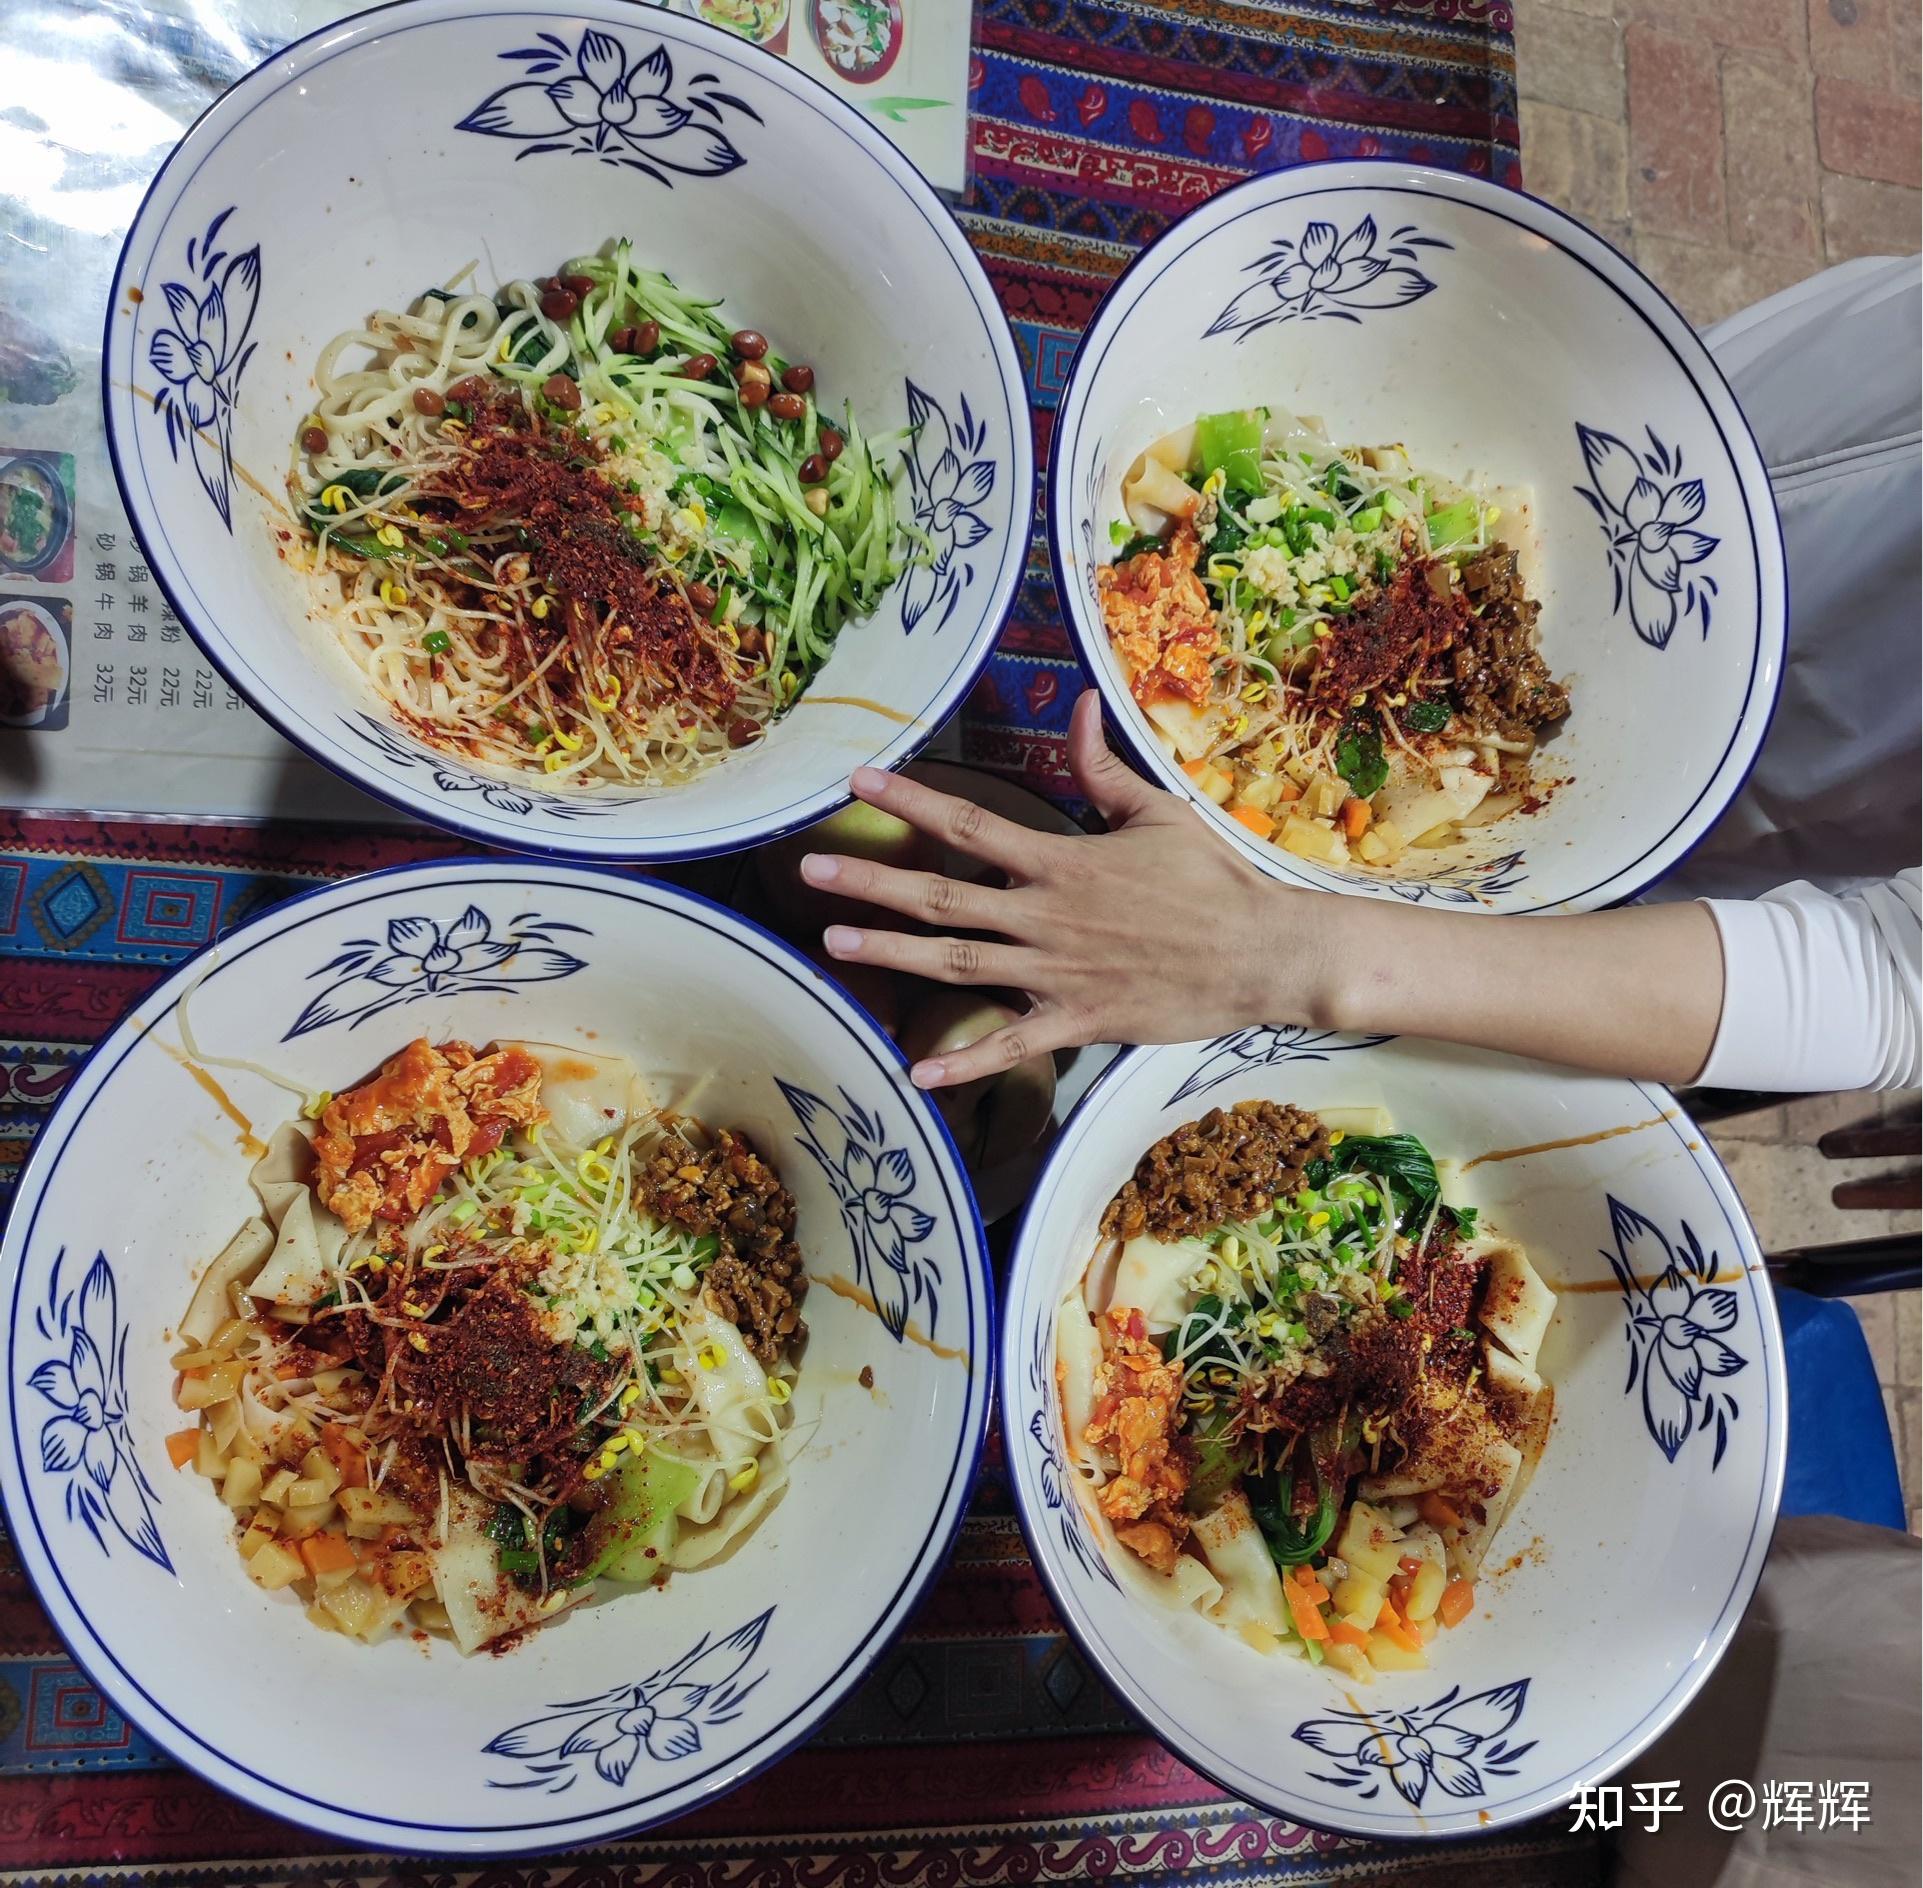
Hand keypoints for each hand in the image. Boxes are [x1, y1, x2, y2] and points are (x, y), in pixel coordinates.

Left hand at [799, 691, 1346, 1087]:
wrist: (1262, 953)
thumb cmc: (1213, 879)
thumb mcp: (1158, 812)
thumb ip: (1103, 767)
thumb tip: (1078, 706)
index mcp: (1061, 861)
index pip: (969, 824)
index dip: (909, 801)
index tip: (860, 780)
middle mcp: (1045, 916)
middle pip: (941, 897)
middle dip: (872, 883)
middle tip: (813, 873)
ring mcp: (1055, 973)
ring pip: (957, 966)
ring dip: (891, 957)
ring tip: (832, 947)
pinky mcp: (1077, 1021)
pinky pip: (1011, 1046)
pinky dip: (964, 1063)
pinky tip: (915, 1073)